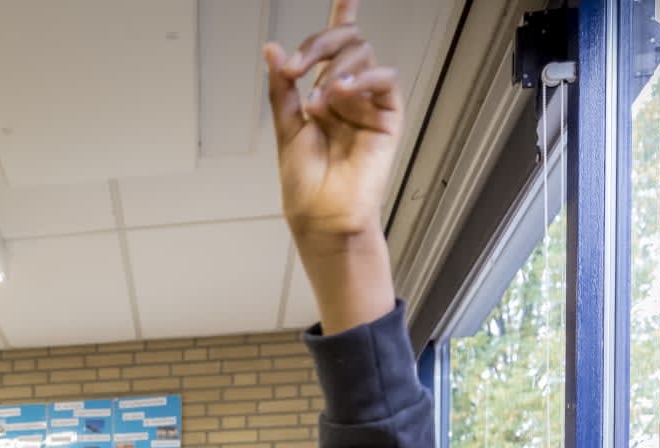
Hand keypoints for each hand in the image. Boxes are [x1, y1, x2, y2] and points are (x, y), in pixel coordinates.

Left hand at [263, 0, 401, 248]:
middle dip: (318, 44)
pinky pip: (384, 80)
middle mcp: (347, 94)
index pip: (332, 48)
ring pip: (362, 56)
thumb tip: (272, 50)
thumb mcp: (285, 128)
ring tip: (316, 101)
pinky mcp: (388, 115)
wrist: (322, 215)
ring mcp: (368, 103)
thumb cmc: (304, 182)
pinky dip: (360, 80)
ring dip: (334, 69)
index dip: (340, 17)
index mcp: (321, 94)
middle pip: (345, 43)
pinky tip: (338, 94)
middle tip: (295, 68)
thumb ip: (282, 88)